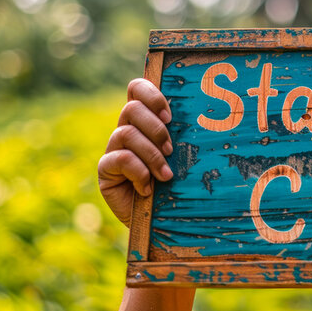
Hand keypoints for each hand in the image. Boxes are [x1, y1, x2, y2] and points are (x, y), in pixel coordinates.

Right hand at [98, 78, 173, 226]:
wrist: (159, 221)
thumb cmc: (176, 186)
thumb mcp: (183, 158)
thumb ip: (184, 137)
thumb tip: (206, 118)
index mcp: (144, 120)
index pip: (136, 89)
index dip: (151, 95)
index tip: (170, 116)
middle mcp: (126, 130)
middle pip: (132, 109)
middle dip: (156, 129)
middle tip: (171, 150)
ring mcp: (114, 149)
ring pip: (127, 134)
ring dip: (151, 155)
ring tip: (166, 176)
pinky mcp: (106, 170)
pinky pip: (121, 159)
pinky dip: (140, 173)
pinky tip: (148, 189)